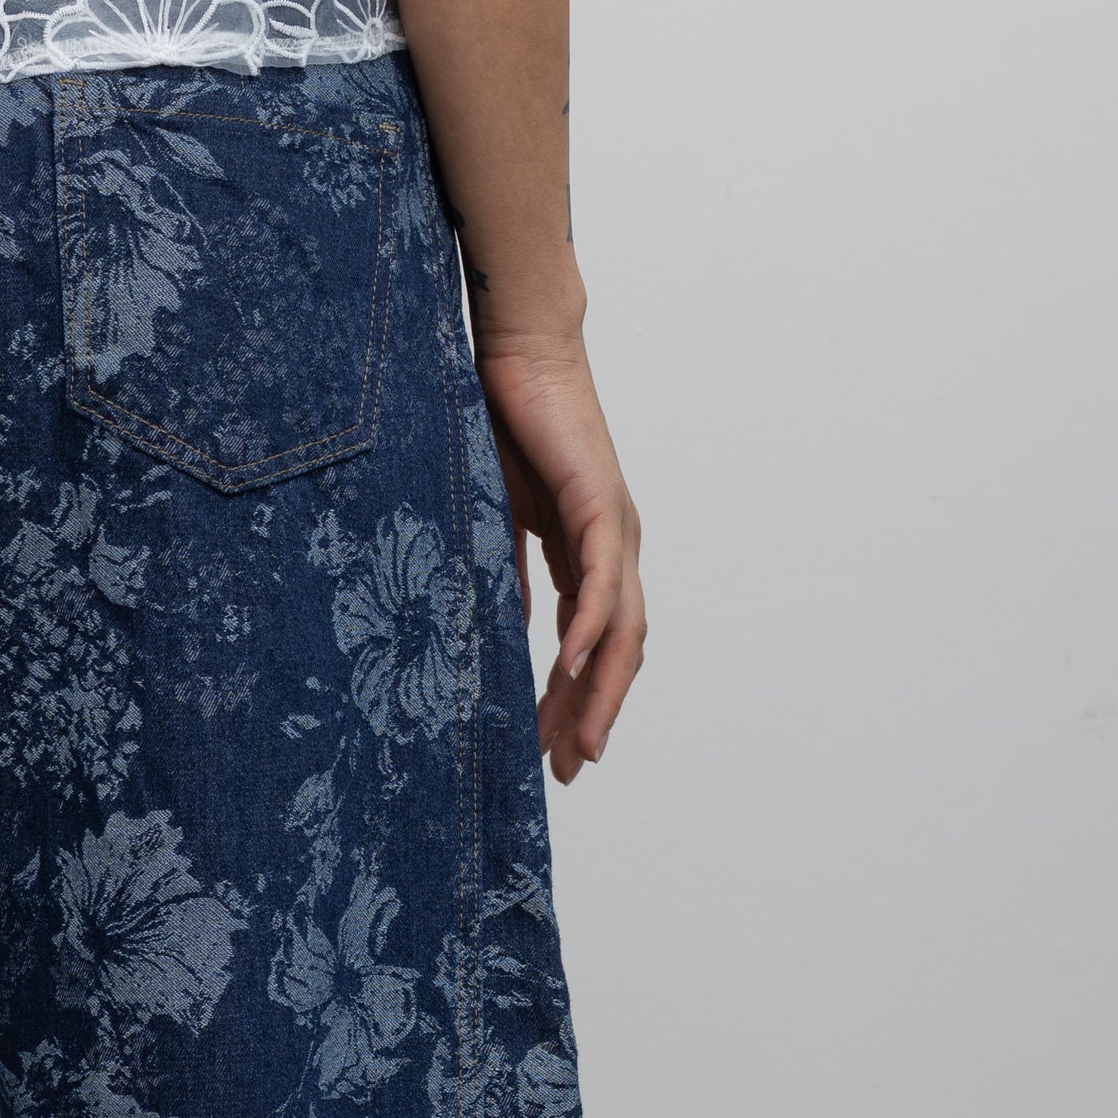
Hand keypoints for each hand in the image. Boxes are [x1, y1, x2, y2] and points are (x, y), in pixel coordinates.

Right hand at [477, 326, 645, 781]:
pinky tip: (571, 668)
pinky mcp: (600, 504)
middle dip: (595, 713)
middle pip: (619, 649)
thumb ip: (505, 572)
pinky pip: (601, 583)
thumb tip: (499, 630)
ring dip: (601, 691)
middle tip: (569, 769)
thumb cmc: (502, 420)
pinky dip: (590, 630)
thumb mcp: (495, 516)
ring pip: (621, 628)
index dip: (578, 698)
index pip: (595, 640)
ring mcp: (614, 527)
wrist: (518, 349)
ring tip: (578, 743)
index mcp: (589, 550)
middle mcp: (614, 545)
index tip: (554, 749)